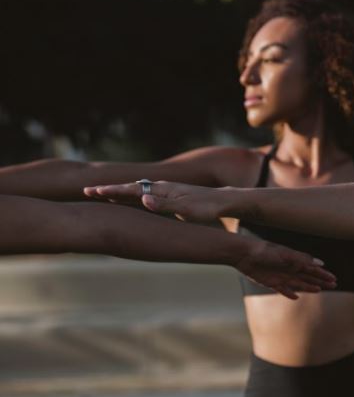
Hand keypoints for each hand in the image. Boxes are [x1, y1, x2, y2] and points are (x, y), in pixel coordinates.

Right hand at [84, 180, 226, 221]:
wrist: (224, 201)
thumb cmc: (207, 207)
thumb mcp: (186, 209)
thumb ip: (164, 205)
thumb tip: (143, 199)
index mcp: (162, 189)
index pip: (131, 190)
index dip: (112, 192)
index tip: (93, 191)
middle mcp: (161, 187)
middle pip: (129, 188)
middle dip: (108, 190)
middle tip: (86, 191)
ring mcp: (164, 191)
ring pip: (135, 191)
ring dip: (117, 193)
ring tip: (98, 195)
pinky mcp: (168, 197)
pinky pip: (143, 196)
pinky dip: (129, 197)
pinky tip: (124, 201)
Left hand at [237, 239, 336, 298]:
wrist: (245, 254)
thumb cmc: (266, 251)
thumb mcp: (287, 255)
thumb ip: (303, 260)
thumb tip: (321, 263)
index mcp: (295, 260)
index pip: (313, 268)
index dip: (324, 274)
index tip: (334, 279)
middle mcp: (290, 268)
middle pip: (309, 276)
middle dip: (320, 280)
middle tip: (333, 285)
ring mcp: (281, 276)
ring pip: (298, 283)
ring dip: (309, 287)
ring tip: (319, 290)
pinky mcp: (271, 282)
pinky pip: (283, 290)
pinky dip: (289, 293)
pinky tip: (295, 297)